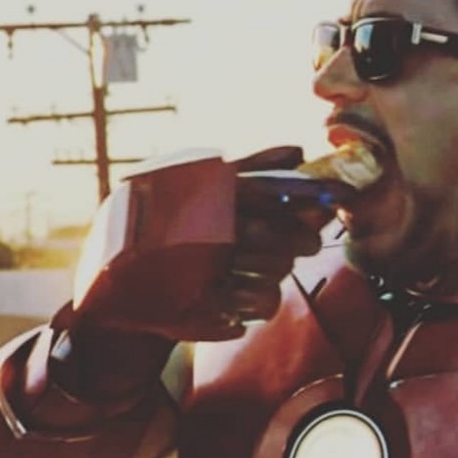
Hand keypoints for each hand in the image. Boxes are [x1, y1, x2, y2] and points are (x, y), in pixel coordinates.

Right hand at [71, 146, 353, 344]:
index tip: (341, 195)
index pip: (271, 189)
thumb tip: (298, 150)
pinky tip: (248, 293)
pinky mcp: (202, 308)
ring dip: (280, 271)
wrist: (115, 282)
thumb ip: (251, 168)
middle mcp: (204, 229)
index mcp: (204, 196)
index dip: (313, 193)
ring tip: (268, 268)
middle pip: (281, 238)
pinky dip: (261, 301)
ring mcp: (203, 270)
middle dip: (303, 240)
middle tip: (307, 243)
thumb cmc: (167, 226)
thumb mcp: (200, 188)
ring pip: (276, 273)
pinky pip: (259, 305)